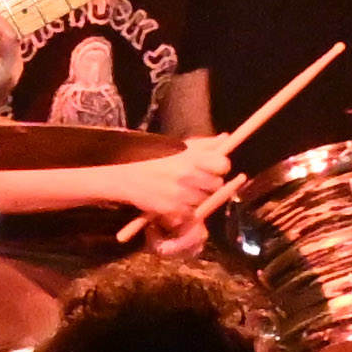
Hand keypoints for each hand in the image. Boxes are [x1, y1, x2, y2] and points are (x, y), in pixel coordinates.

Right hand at [118, 144, 238, 253]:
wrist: (126, 176)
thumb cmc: (153, 158)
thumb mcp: (178, 146)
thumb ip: (203, 144)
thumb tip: (225, 139)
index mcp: (190, 157)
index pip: (222, 164)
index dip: (220, 167)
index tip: (214, 168)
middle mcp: (187, 175)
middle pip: (216, 184)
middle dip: (210, 184)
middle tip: (197, 181)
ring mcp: (180, 194)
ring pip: (204, 200)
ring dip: (197, 198)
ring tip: (183, 191)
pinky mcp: (172, 210)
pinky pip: (190, 213)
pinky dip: (185, 210)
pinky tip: (175, 201)